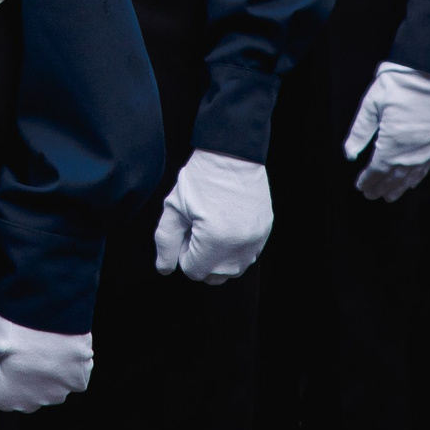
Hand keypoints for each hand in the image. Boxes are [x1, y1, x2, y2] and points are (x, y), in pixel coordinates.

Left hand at [0, 304, 92, 412]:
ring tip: (38, 342)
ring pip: (49, 387)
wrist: (52, 294)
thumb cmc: (13, 317)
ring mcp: (64, 387)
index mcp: (13, 396)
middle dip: (20, 377)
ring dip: (44, 372)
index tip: (1, 352)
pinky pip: (70, 377)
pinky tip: (56, 344)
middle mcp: (41, 399)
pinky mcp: (82, 372)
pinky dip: (64, 365)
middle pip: (26, 395)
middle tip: (20, 345)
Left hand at [152, 149, 272, 281]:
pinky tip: (227, 225)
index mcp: (214, 241)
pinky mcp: (265, 232)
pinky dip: (235, 249)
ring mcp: (256, 240)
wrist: (233, 154)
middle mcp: (239, 246)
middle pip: (213, 275)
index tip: (186, 230)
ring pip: (232, 269)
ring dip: (219, 257)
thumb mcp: (174, 208)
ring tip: (212, 227)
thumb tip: (164, 269)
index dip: (184, 252)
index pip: (193, 270)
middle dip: (201, 258)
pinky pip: (248, 256)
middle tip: (197, 228)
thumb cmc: (201, 178)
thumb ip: (165, 242)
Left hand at [342, 63, 429, 200]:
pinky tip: (410, 184)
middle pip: (393, 176)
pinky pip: (426, 167)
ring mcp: (425, 148)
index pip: (377, 169)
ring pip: (410, 176)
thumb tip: (349, 155)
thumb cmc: (394, 86)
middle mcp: (410, 151)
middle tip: (370, 195)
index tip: (360, 186)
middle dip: (380, 187)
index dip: (368, 179)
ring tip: (388, 197)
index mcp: (391, 142)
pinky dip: (417, 178)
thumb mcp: (370, 106)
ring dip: (398, 187)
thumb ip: (359, 133)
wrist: (425, 73)